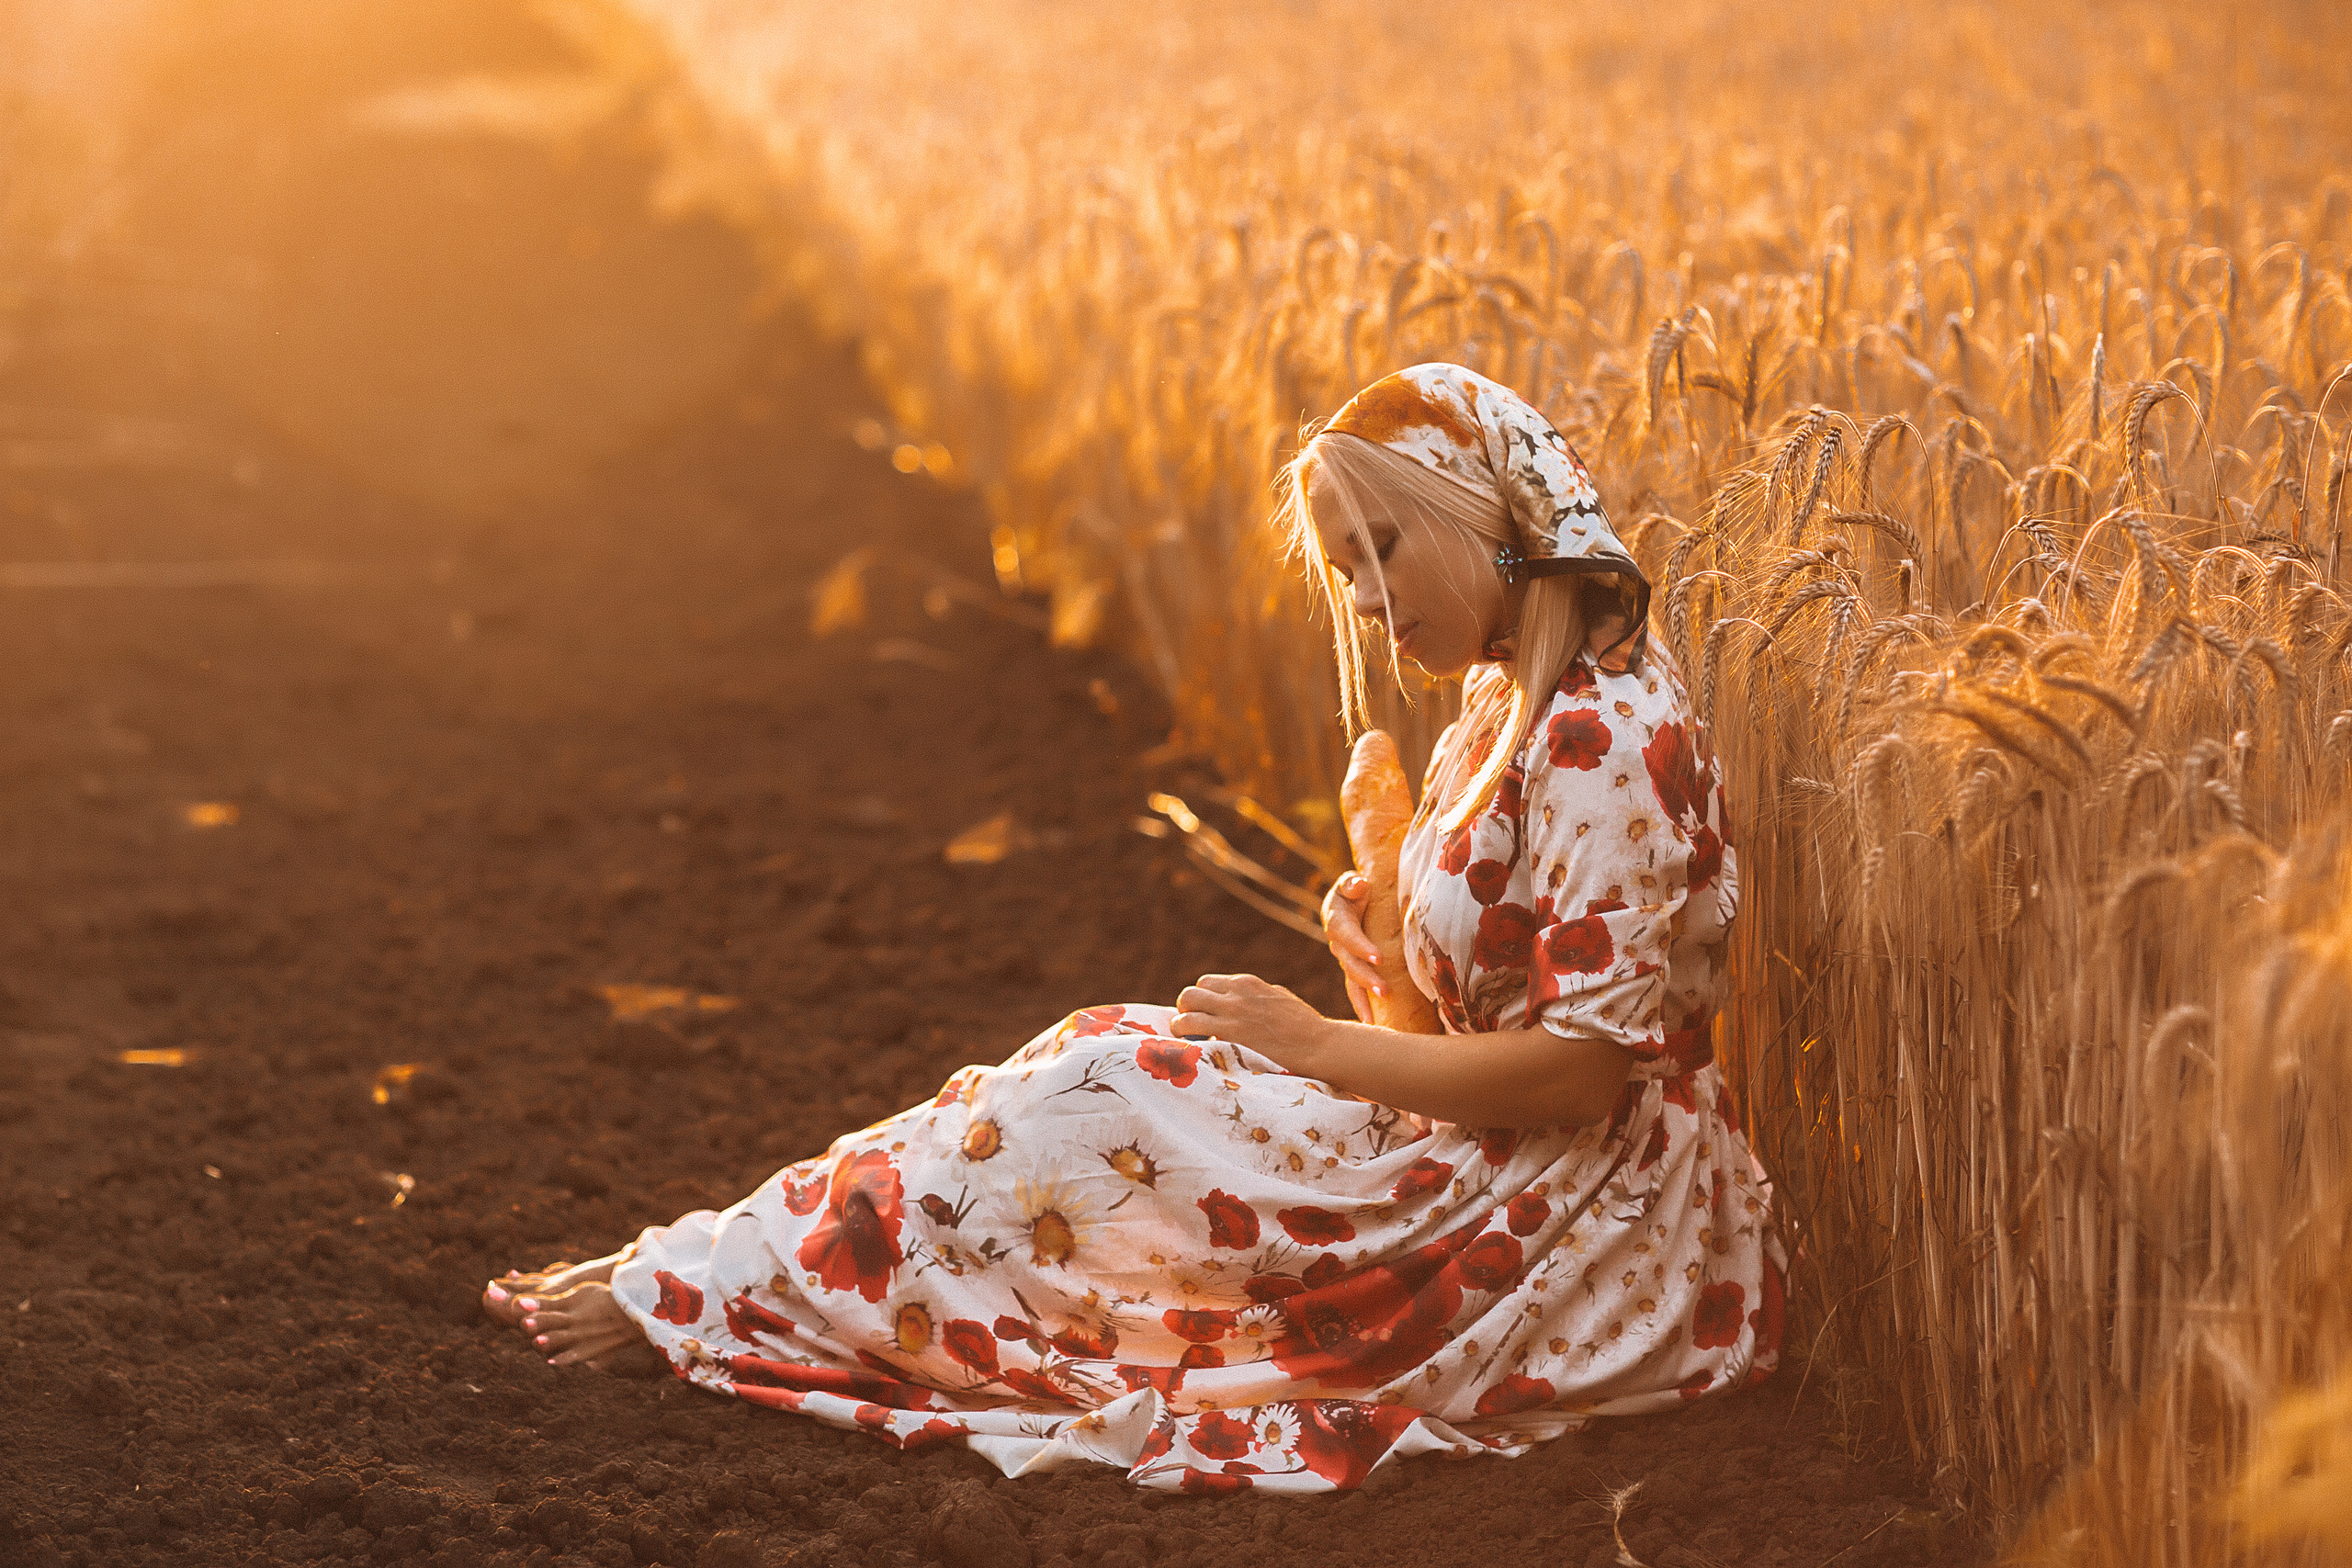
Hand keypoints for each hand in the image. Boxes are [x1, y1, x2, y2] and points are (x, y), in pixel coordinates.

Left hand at [1170, 974, 1332, 1065]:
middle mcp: (1235, 993)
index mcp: (1247, 984)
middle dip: (1188, 1010)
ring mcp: (1231, 1012)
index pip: (1208, 984)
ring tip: (1184, 1039)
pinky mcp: (1229, 1033)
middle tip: (1190, 1028)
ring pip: (1186, 1008)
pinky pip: (1192, 1029)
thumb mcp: (1279, 999)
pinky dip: (1185, 1038)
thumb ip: (1257, 998)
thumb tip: (1243, 1005)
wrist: (1319, 1045)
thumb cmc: (1305, 1027)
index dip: (1203, 1002)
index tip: (1205, 1017)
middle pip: (1192, 993)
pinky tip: (1190, 1050)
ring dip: (1181, 1023)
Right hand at [1319, 873, 1384, 1022]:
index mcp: (1336, 920)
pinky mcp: (1354, 969)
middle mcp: (1338, 943)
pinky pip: (1355, 990)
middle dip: (1366, 978)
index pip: (1347, 935)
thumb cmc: (1358, 888)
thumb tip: (1360, 884)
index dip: (1361, 947)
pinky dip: (1362, 1007)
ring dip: (1363, 999)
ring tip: (1374, 1019)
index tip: (1378, 958)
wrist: (1355, 897)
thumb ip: (1353, 883)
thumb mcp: (1352, 882)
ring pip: (1351, 981)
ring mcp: (1345, 958)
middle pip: (1349, 963)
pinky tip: (1371, 1025)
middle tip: (1384, 991)